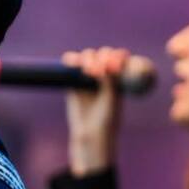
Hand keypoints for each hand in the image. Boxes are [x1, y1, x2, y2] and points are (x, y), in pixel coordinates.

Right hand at [63, 47, 128, 175]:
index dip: (116, 56)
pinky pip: (70, 67)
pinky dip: (70, 60)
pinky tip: (72, 62)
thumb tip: (103, 63)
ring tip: (87, 69)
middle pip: (102, 54)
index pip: (117, 58)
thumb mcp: (112, 99)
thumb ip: (108, 81)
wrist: (91, 134)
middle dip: (102, 56)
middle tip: (100, 69)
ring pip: (86, 57)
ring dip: (88, 57)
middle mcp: (103, 75)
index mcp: (117, 77)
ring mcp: (87, 77)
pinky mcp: (72, 82)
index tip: (115, 63)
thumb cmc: (107, 118)